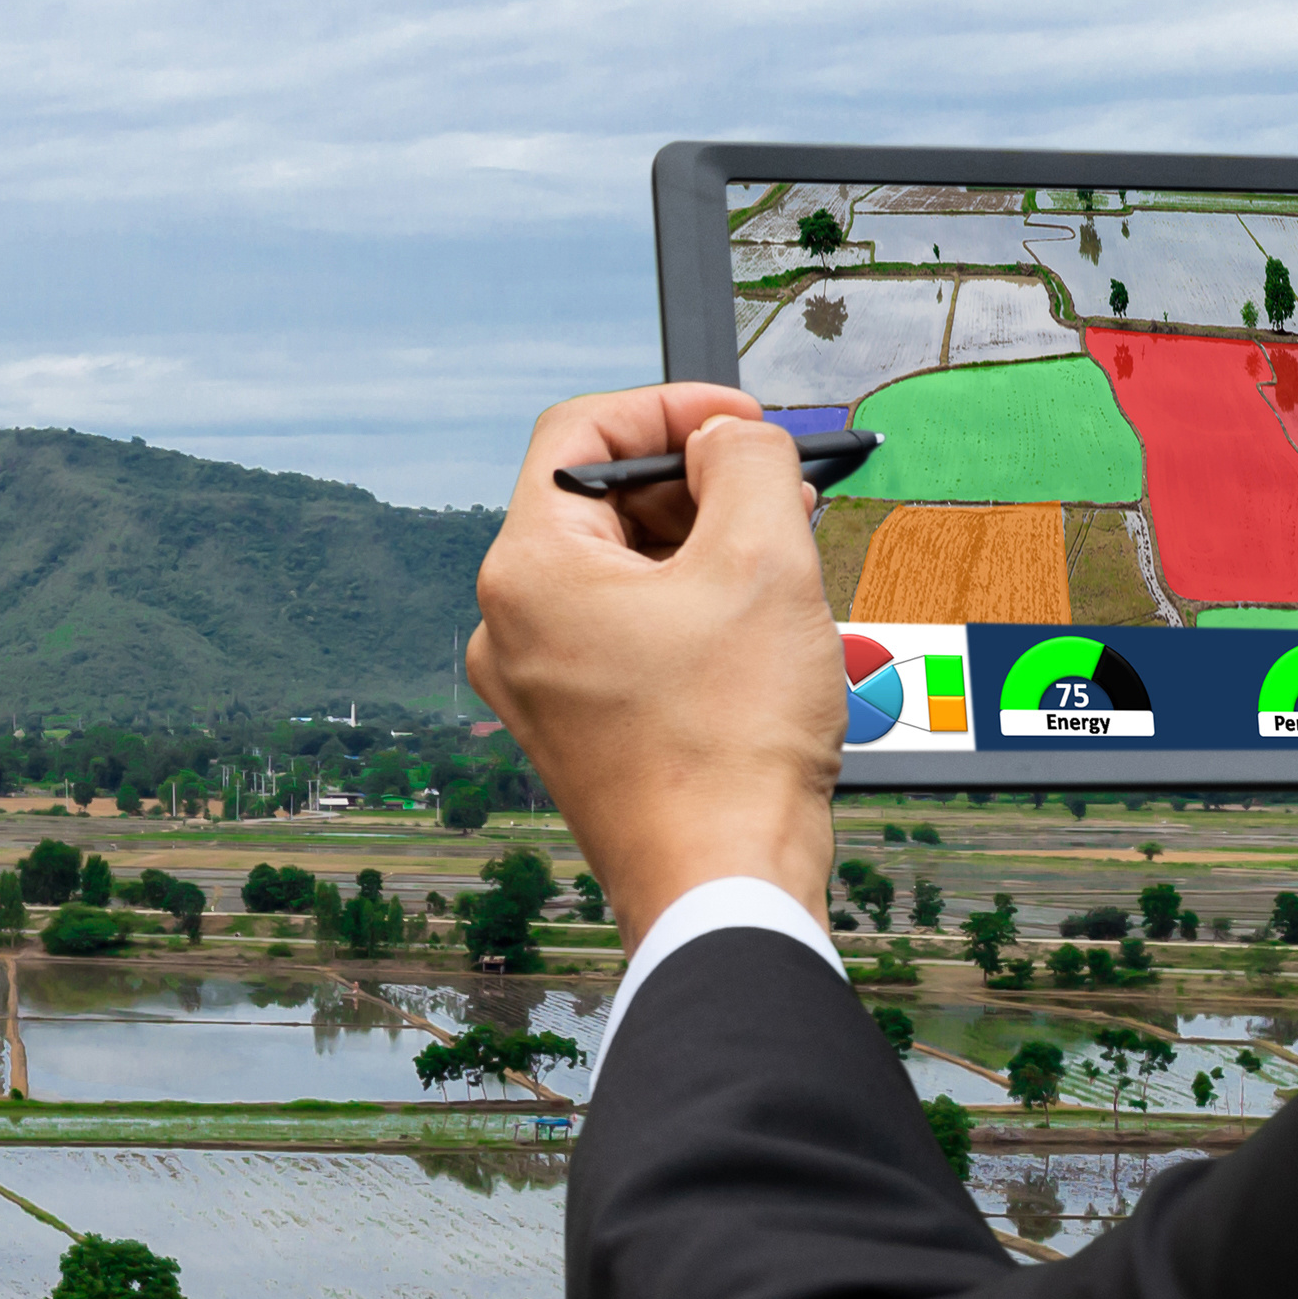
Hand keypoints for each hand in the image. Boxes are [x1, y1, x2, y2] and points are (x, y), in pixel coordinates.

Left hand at [465, 384, 839, 941]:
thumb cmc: (731, 747)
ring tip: (785, 564)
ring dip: (707, 549)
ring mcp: (539, 683)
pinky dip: (694, 612)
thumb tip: (731, 436)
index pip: (579, 434)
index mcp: (527, 572)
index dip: (670, 408)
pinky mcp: (578, 727)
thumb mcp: (765, 561)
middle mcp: (511, 625)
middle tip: (783, 493)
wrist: (723, 890)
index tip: (742, 422)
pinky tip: (759, 630)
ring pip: (626, 573)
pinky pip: (632, 635)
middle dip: (699, 486)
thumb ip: (748, 463)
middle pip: (604, 505)